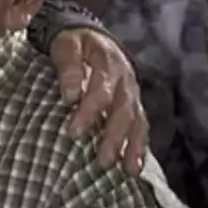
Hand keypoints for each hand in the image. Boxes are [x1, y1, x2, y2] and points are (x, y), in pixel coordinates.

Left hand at [50, 28, 147, 174]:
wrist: (91, 36)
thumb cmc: (75, 42)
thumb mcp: (67, 45)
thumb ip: (68, 66)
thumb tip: (69, 95)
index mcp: (109, 64)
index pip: (102, 90)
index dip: (90, 111)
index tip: (73, 131)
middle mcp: (126, 81)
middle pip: (124, 111)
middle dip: (115, 137)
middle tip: (103, 161)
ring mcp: (132, 94)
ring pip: (138, 121)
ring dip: (134, 146)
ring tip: (129, 171)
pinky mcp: (133, 104)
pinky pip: (140, 126)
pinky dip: (139, 146)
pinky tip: (134, 167)